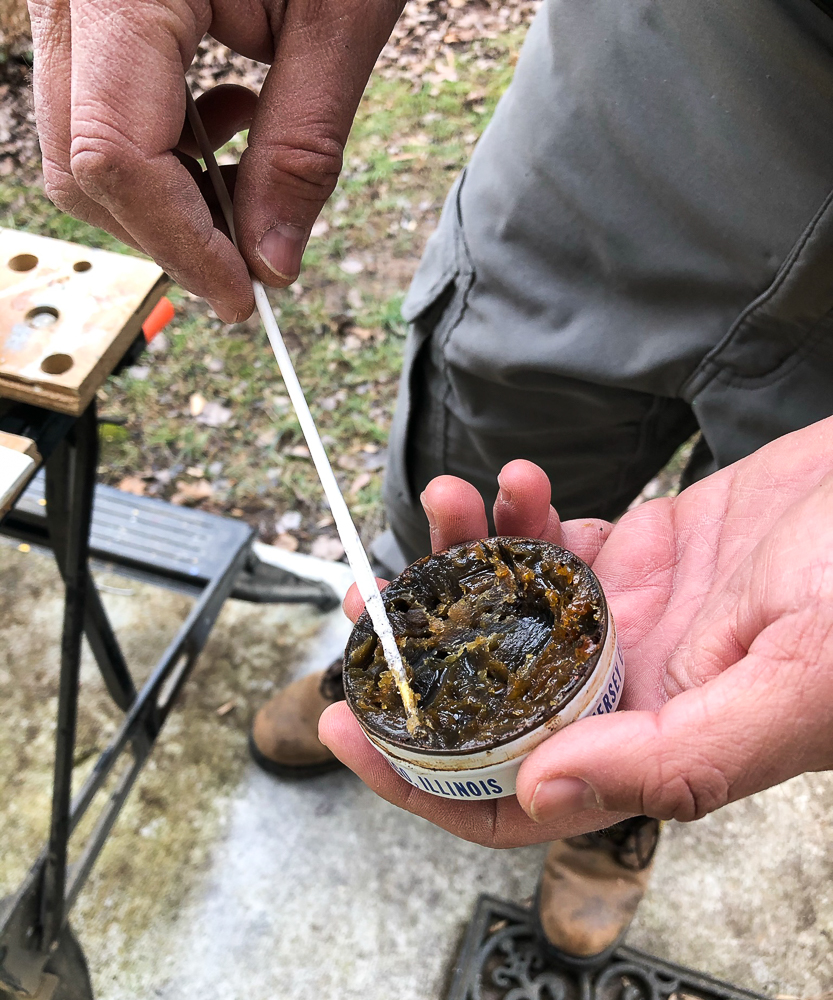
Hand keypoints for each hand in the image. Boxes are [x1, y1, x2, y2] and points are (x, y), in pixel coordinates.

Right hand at [28, 0, 403, 319]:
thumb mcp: (341, 16)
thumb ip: (304, 147)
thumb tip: (274, 263)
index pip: (115, 155)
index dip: (181, 245)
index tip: (245, 297)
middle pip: (79, 161)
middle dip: (171, 230)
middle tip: (255, 256)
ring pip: (79, 141)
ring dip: (167, 190)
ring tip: (254, 165)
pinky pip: (95, 101)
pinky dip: (163, 142)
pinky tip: (230, 115)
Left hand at [319, 419, 832, 846]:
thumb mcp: (793, 685)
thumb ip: (675, 757)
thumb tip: (542, 792)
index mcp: (655, 742)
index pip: (514, 790)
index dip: (420, 775)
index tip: (350, 725)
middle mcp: (629, 689)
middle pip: (491, 690)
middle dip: (418, 648)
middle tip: (367, 599)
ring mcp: (631, 618)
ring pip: (514, 606)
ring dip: (466, 558)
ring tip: (448, 500)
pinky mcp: (642, 554)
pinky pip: (558, 542)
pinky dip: (527, 514)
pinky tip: (524, 483)